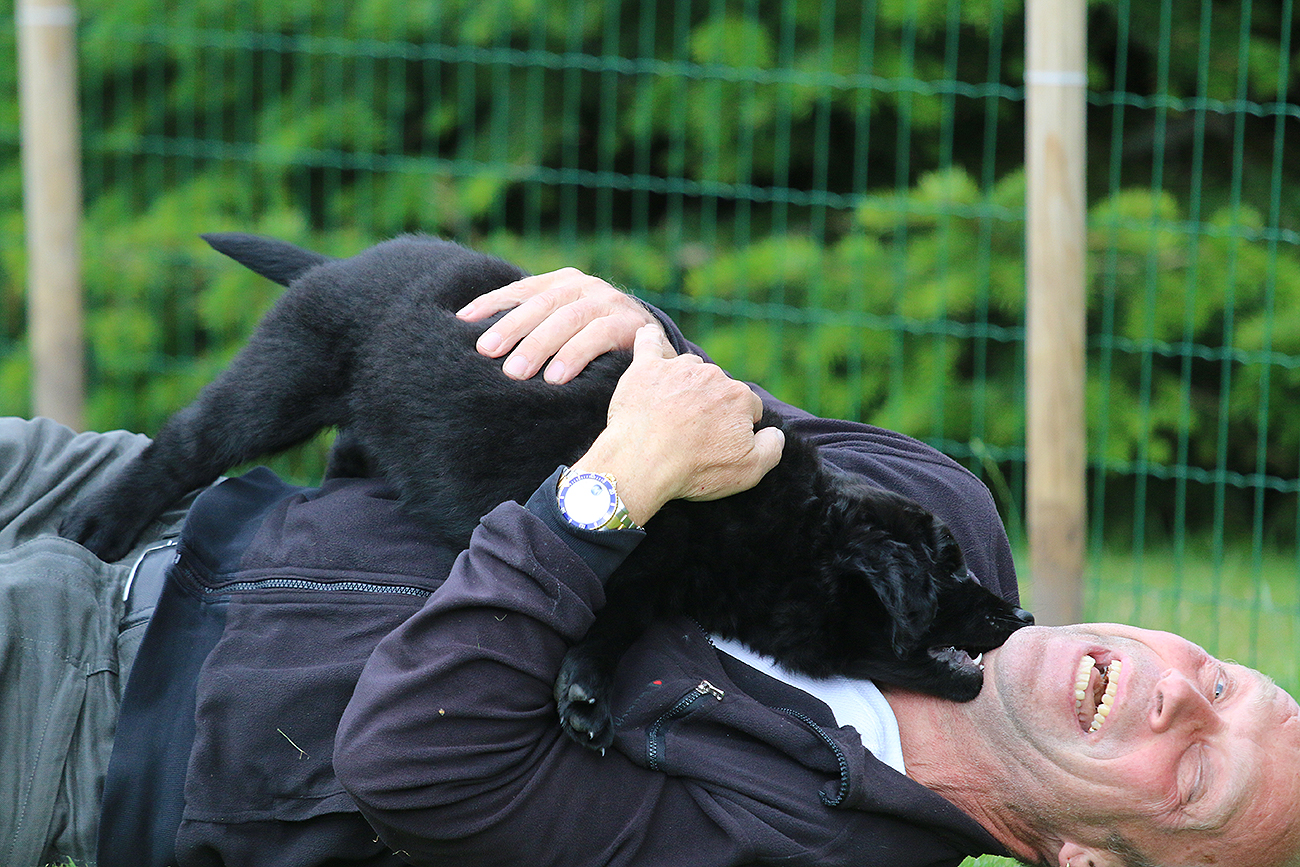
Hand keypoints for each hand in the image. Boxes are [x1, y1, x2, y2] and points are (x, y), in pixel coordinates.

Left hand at [456, 268, 660, 383]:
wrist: (656, 350)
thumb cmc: (598, 344)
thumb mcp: (564, 329)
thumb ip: (535, 328)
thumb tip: (480, 341)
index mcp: (563, 282)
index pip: (521, 290)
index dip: (492, 304)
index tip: (463, 321)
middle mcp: (585, 286)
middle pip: (541, 304)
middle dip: (512, 329)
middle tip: (487, 353)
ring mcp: (609, 301)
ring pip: (566, 318)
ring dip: (539, 346)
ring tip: (516, 373)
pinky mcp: (630, 323)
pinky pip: (598, 336)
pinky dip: (574, 356)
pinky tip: (556, 378)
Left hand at [570, 326, 784, 525]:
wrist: (643, 463)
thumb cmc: (694, 469)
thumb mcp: (748, 472)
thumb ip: (771, 449)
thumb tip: (775, 433)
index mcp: (740, 398)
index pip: (748, 406)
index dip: (737, 426)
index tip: (719, 443)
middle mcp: (713, 375)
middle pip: (718, 386)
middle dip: (710, 405)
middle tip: (692, 433)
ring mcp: (678, 368)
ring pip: (689, 368)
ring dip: (684, 382)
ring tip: (669, 410)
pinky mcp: (646, 367)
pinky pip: (650, 342)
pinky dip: (651, 339)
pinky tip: (648, 339)